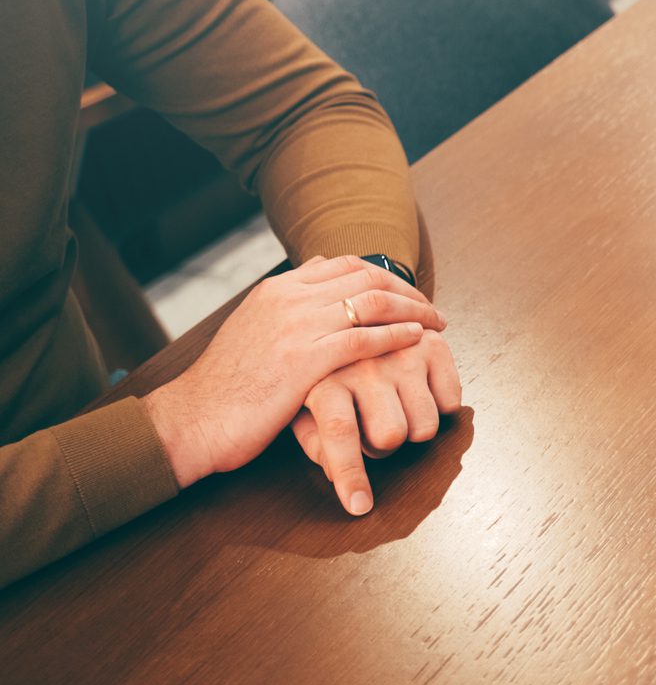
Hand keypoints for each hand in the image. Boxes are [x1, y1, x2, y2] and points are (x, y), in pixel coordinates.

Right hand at [142, 256, 447, 497]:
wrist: (191, 421)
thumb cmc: (226, 385)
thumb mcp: (252, 329)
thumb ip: (286, 304)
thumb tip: (320, 273)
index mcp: (276, 289)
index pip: (345, 264)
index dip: (385, 275)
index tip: (407, 292)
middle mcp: (288, 299)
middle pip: (366, 276)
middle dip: (407, 289)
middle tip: (431, 307)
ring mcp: (296, 327)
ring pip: (371, 302)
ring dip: (412, 309)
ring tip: (435, 322)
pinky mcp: (303, 360)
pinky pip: (363, 338)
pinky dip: (396, 335)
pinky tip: (416, 340)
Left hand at [292, 329, 463, 515]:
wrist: (353, 316)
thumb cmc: (325, 372)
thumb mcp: (303, 404)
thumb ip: (314, 440)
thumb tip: (337, 473)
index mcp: (326, 378)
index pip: (340, 433)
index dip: (351, 475)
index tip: (359, 507)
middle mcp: (365, 362)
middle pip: (390, 436)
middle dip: (384, 445)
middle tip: (373, 429)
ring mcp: (402, 351)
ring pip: (425, 425)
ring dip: (414, 428)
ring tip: (397, 408)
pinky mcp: (433, 344)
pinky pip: (451, 401)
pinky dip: (440, 405)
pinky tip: (420, 389)